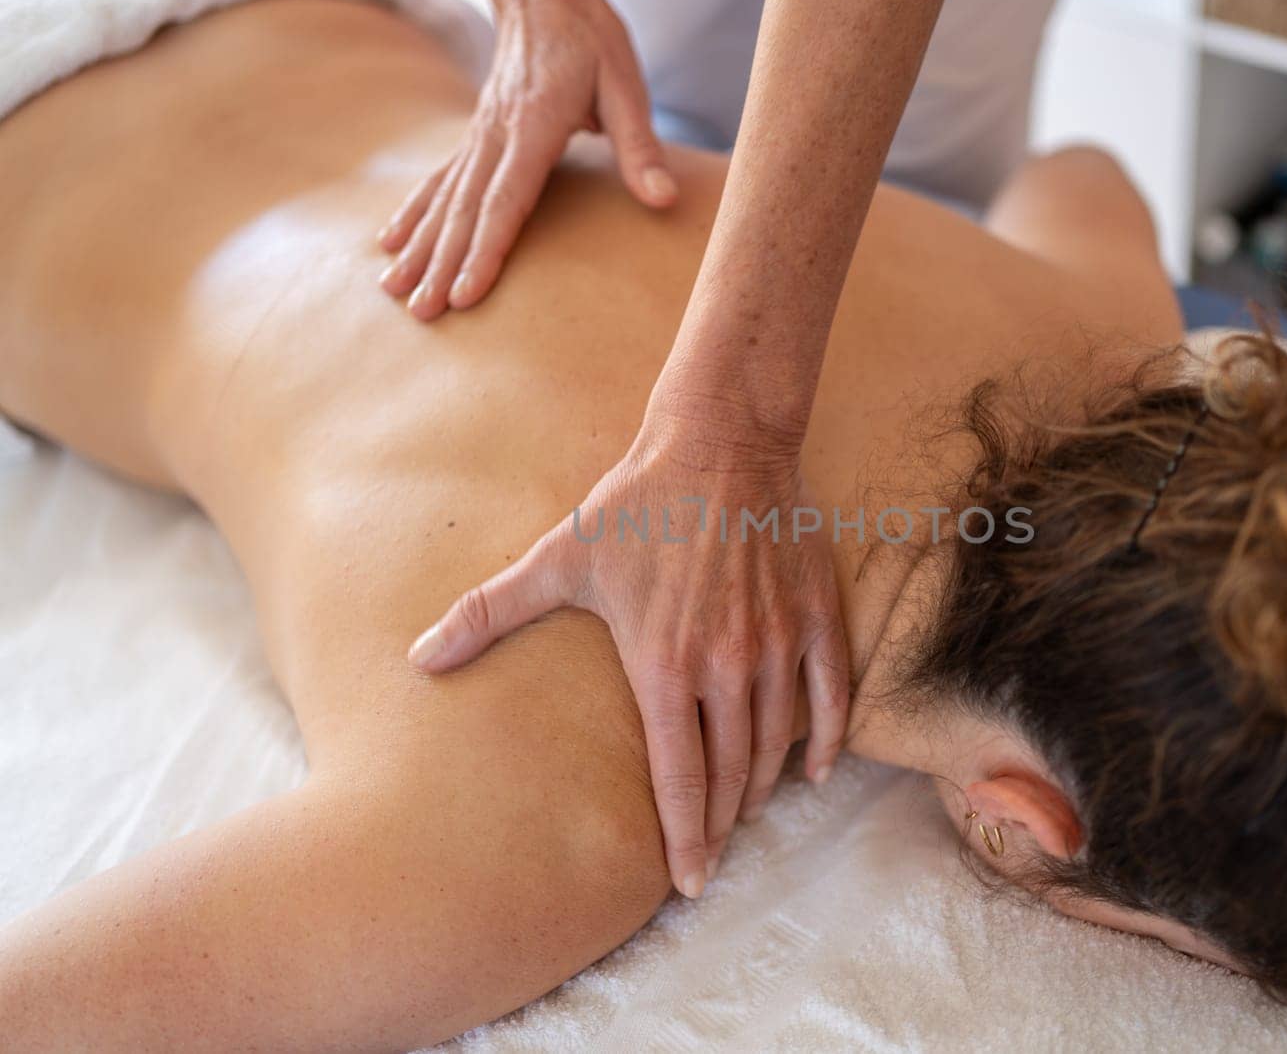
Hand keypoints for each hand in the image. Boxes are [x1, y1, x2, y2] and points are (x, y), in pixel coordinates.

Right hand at [377, 0, 676, 319]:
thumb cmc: (591, 39)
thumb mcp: (626, 84)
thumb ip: (640, 147)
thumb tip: (664, 200)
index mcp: (534, 126)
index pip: (506, 200)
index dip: (486, 250)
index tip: (467, 293)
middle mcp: (496, 134)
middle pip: (464, 210)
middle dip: (442, 265)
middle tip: (425, 314)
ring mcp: (479, 134)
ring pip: (443, 199)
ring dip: (419, 248)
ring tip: (396, 292)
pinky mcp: (474, 135)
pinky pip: (436, 180)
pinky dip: (412, 214)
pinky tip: (389, 244)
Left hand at [407, 419, 850, 899]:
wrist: (721, 441)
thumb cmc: (636, 502)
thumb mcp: (557, 559)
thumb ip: (488, 612)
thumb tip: (417, 657)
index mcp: (665, 663)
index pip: (679, 777)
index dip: (685, 837)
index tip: (687, 882)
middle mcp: (728, 664)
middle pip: (732, 771)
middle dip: (723, 820)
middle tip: (713, 849)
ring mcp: (778, 642)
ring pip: (777, 740)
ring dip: (763, 784)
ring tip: (747, 808)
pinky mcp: (817, 616)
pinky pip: (831, 696)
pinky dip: (824, 739)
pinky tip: (812, 768)